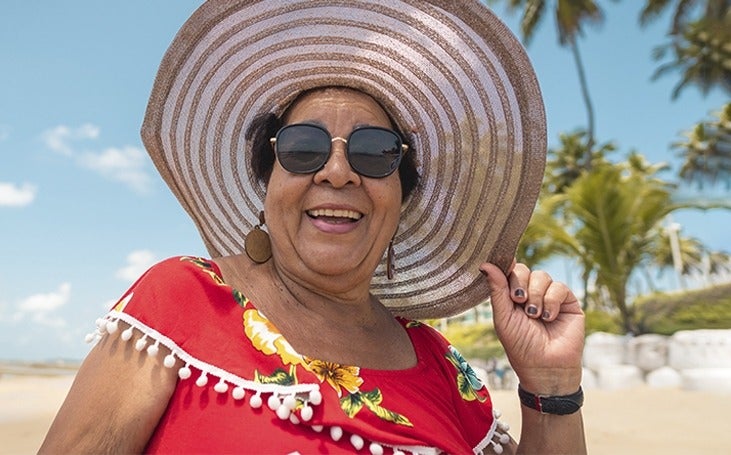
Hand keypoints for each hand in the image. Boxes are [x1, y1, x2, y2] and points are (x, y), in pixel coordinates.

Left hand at [479, 262, 584, 395]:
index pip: (508, 271)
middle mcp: (530, 293)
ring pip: (542, 276)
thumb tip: (485, 264)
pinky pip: (559, 287)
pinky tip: (549, 317)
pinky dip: (551, 301)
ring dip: (535, 295)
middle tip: (519, 300)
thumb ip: (496, 290)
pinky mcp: (568, 302)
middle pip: (524, 270)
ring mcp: (549, 296)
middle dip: (519, 283)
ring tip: (534, 315)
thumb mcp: (503, 318)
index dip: (506, 268)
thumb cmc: (521, 345)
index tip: (504, 268)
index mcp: (512, 296)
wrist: (545, 366)